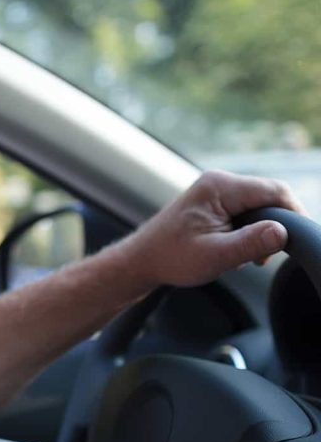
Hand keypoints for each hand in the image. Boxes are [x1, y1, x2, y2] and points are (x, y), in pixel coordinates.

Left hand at [124, 170, 305, 287]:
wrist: (143, 259)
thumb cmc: (172, 257)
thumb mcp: (215, 255)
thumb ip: (251, 243)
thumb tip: (283, 232)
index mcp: (220, 187)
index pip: (275, 191)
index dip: (294, 214)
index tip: (297, 241)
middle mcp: (220, 182)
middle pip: (270, 197)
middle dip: (275, 226)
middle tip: (263, 257)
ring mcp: (217, 191)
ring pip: (260, 206)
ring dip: (261, 232)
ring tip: (244, 257)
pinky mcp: (216, 203)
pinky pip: (248, 212)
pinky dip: (249, 232)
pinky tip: (235, 250)